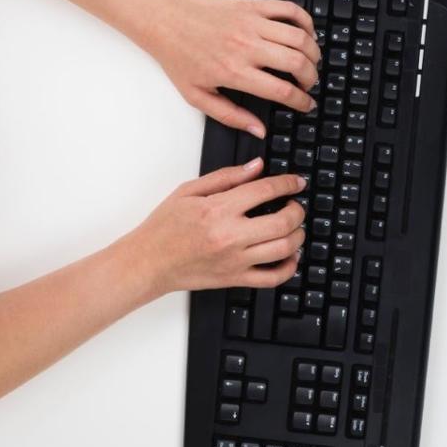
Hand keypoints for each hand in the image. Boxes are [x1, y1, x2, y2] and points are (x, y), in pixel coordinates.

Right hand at [126, 159, 305, 294]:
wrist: (148, 262)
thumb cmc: (164, 228)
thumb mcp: (189, 191)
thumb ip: (226, 177)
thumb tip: (256, 167)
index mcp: (218, 210)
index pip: (265, 191)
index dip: (288, 183)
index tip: (296, 182)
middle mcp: (230, 236)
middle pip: (283, 222)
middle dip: (298, 210)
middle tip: (296, 205)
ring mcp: (235, 261)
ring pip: (284, 249)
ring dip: (298, 236)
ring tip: (294, 228)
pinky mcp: (234, 279)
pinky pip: (272, 278)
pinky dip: (289, 267)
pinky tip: (289, 257)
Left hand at [139, 0, 321, 137]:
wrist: (166, 20)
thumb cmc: (179, 56)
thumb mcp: (197, 96)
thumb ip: (230, 116)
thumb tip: (257, 130)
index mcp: (235, 72)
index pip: (282, 90)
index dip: (301, 101)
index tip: (306, 104)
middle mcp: (246, 47)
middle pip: (297, 63)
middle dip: (312, 77)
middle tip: (309, 84)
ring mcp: (251, 23)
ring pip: (299, 36)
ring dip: (313, 51)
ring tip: (311, 61)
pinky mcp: (252, 6)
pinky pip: (289, 9)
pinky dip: (305, 21)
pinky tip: (306, 33)